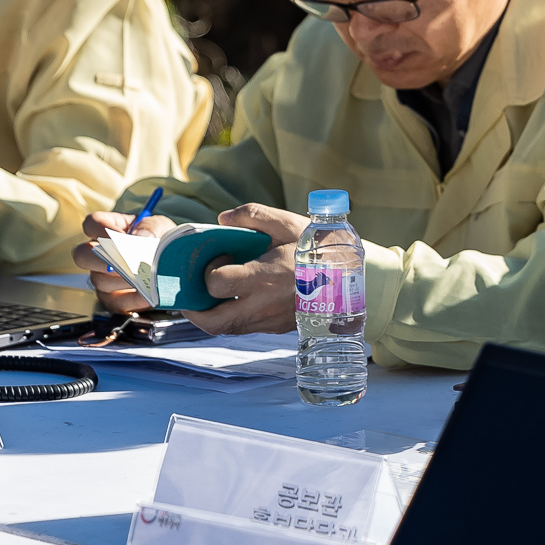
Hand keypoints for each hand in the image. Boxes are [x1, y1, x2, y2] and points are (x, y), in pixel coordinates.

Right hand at [75, 211, 178, 313]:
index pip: (91, 224)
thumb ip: (150, 227)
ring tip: (142, 277)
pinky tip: (147, 294)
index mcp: (109, 230)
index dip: (100, 228)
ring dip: (121, 279)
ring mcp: (103, 278)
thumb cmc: (161, 242)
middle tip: (124, 261)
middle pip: (82, 255)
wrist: (173, 265)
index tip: (120, 236)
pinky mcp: (113, 299)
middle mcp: (100, 255)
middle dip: (101, 258)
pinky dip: (133, 299)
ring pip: (99, 280)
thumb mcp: (160, 227)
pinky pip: (115, 302)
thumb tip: (139, 238)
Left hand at [180, 203, 306, 335]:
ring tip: (212, 294)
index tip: (218, 259)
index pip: (217, 284)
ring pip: (226, 330)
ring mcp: (269, 321)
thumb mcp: (289, 223)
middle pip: (213, 322)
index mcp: (264, 277)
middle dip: (194, 310)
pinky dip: (232, 316)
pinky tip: (236, 298)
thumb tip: (223, 219)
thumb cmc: (319, 249)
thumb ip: (253, 215)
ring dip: (212, 315)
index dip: (207, 271)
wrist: (352, 280)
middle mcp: (263, 305)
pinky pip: (244, 328)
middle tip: (193, 292)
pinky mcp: (276, 328)